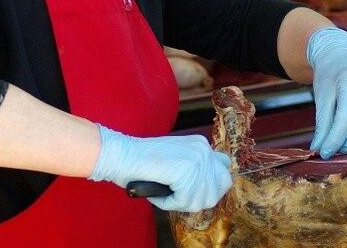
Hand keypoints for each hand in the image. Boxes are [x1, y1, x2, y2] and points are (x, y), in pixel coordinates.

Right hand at [89, 125, 232, 211]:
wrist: (122, 154)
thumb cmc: (142, 161)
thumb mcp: (176, 159)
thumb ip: (193, 168)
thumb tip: (209, 189)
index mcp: (202, 144)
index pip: (224, 170)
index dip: (212, 185)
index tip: (193, 190)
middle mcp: (204, 149)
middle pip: (221, 187)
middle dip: (200, 198)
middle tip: (178, 196)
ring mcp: (196, 159)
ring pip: (202, 199)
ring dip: (181, 203)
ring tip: (163, 193)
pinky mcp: (186, 171)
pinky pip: (184, 202)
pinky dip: (168, 203)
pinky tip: (157, 192)